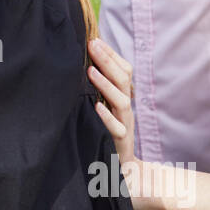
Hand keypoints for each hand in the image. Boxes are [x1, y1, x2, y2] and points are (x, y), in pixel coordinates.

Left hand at [88, 38, 135, 165]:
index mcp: (123, 97)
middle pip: (123, 80)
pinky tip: (95, 106)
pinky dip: (106, 117)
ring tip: (90, 70)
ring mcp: (125, 124)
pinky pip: (116, 129)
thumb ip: (99, 89)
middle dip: (108, 61)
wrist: (122, 170)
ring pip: (121, 101)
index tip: (94, 39)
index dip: (111, 54)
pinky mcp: (119, 142)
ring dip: (106, 84)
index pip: (124, 70)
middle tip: (92, 44)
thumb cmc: (107, 134)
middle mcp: (125, 108)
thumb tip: (84, 63)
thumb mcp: (105, 108)